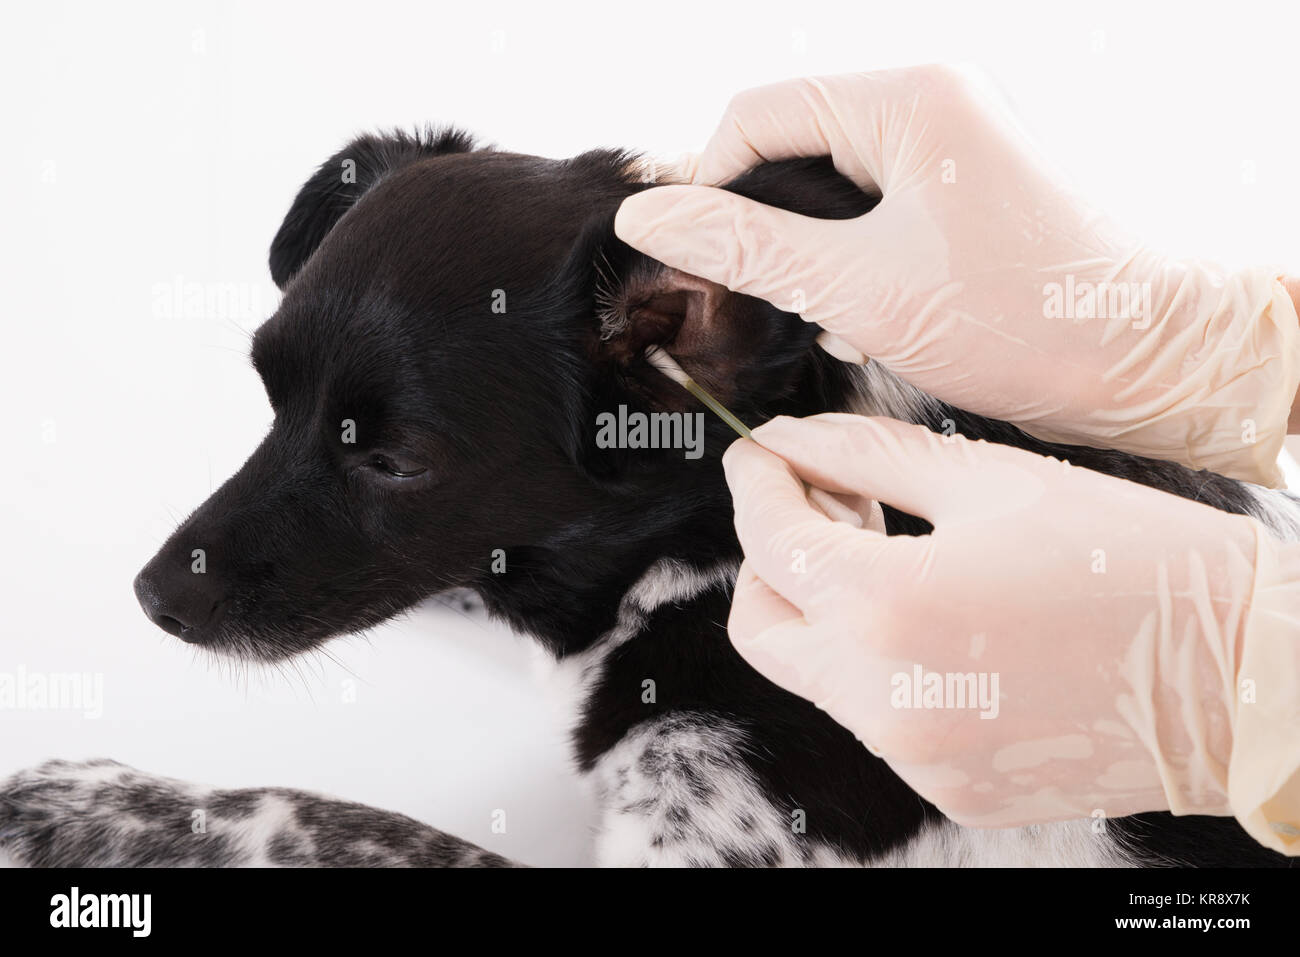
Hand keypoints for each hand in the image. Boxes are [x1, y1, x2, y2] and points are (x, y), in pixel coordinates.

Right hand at [617, 67, 1299, 486]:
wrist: (1138, 364)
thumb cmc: (1018, 320)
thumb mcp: (857, 287)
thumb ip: (744, 248)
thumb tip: (647, 219)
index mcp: (907, 99)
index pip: (755, 116)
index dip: (710, 189)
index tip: (704, 267)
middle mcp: (930, 105)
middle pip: (789, 150)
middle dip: (767, 231)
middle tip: (768, 304)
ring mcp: (949, 149)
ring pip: (827, 188)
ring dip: (809, 256)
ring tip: (833, 318)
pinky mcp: (960, 194)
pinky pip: (870, 214)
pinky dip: (851, 264)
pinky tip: (866, 318)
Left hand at [723, 414, 1299, 851]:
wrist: (1244, 679)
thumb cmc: (1136, 562)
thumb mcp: (991, 480)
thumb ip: (866, 454)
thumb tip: (790, 439)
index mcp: (885, 608)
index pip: (766, 538)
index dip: (755, 482)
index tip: (762, 454)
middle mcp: (881, 698)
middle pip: (761, 620)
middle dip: (773, 554)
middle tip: (831, 505)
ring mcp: (913, 756)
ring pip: (815, 673)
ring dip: (829, 609)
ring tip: (898, 556)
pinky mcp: (946, 787)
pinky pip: (875, 716)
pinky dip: (882, 664)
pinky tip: (943, 622)